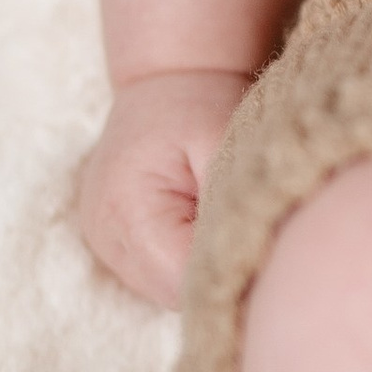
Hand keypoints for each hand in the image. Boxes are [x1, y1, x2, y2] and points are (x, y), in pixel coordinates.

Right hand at [75, 69, 252, 307]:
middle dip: (218, 271)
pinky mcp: (112, 242)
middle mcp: (106, 236)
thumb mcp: (225, 141)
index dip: (230, 270)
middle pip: (174, 293)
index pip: (185, 280)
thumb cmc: (199, 104)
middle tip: (255, 236)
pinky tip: (205, 227)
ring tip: (227, 223)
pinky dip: (185, 261)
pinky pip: (157, 274)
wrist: (166, 77)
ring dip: (201, 268)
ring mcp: (104, 242)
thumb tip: (254, 256)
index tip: (267, 249)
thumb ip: (233, 201)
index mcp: (128, 211)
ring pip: (166, 289)